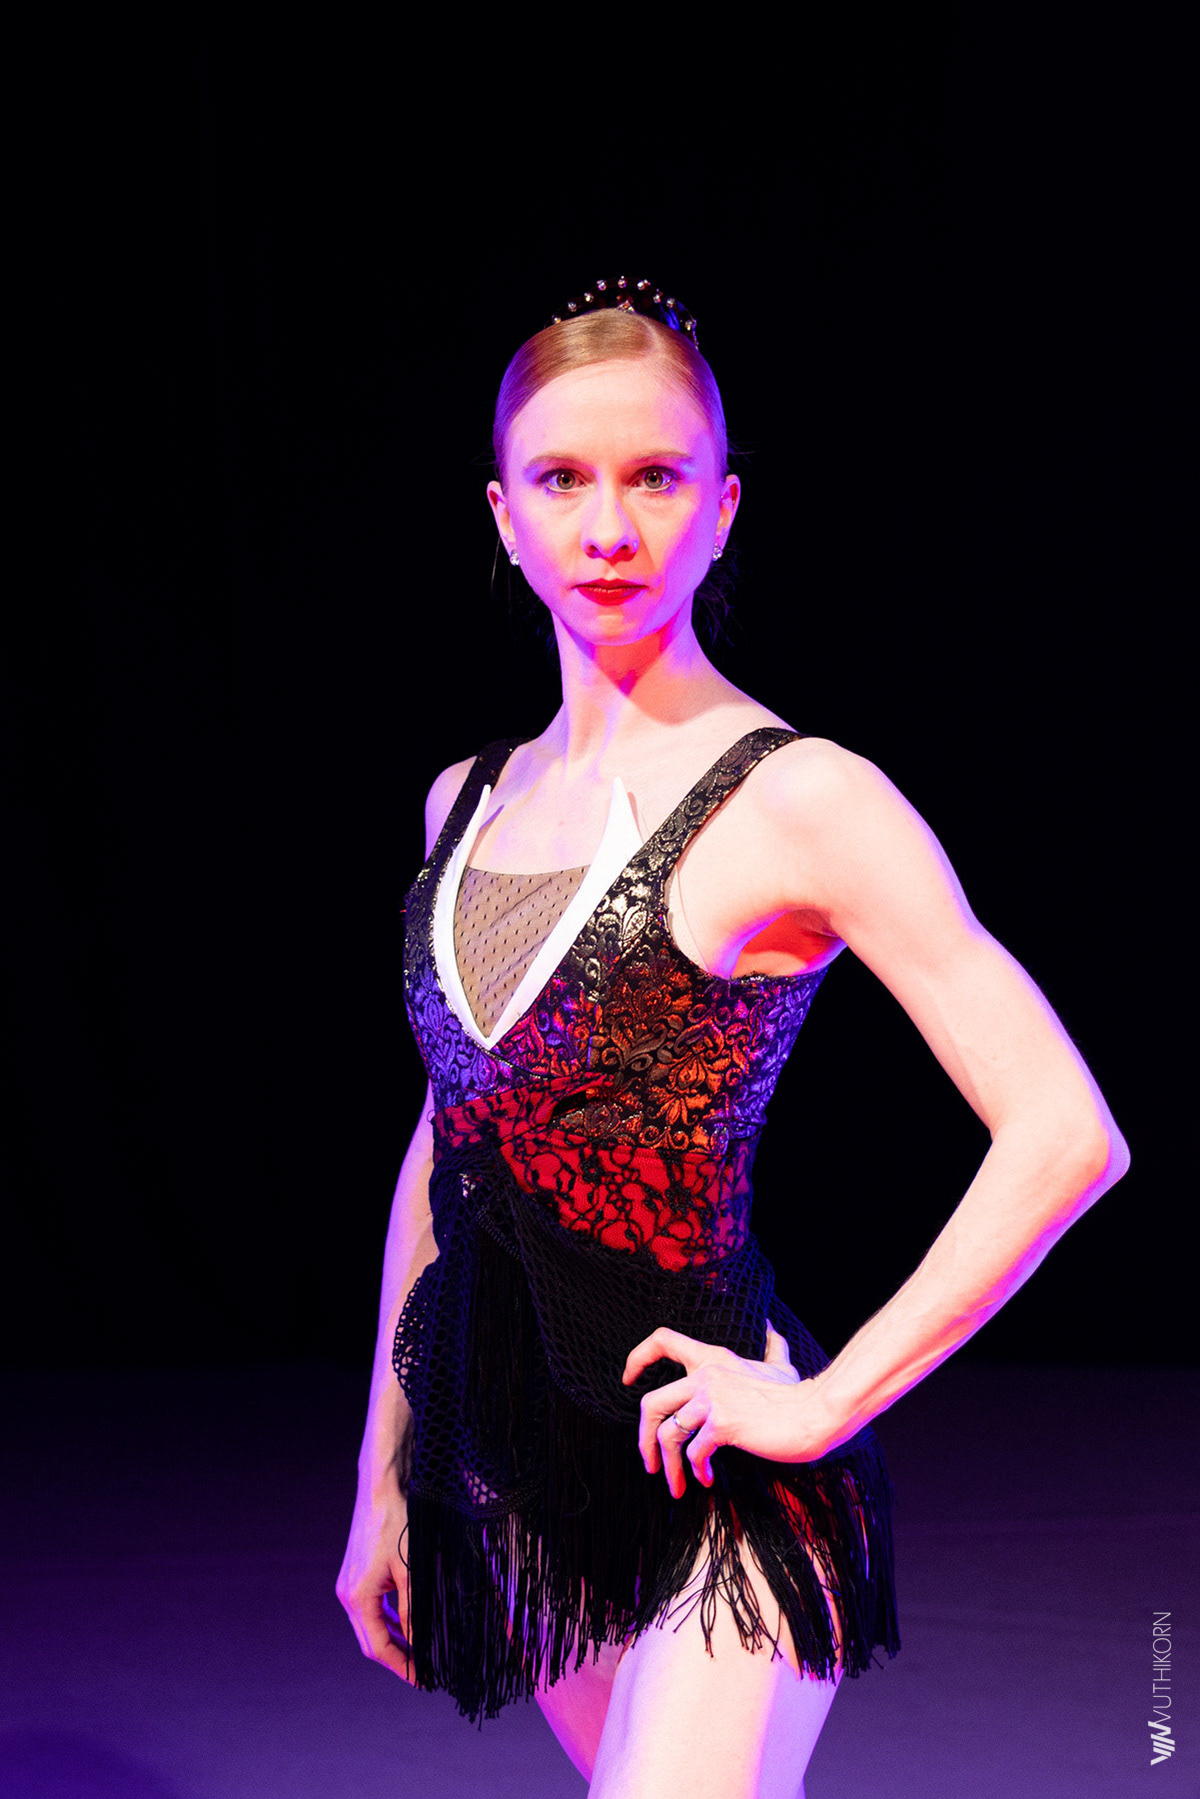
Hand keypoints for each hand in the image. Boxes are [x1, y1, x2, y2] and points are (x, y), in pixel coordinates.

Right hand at [336, 1484, 417, 1685]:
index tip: (421, 1680)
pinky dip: (387, 1621)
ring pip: (369, 1626)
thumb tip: (419, 1643)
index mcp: (358, 1597)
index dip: (400, 1666)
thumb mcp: (412, 1570)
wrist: (381, 1489)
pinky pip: (370, 1609)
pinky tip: (406, 1626)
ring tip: (418, 1655)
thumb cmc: (399, 1525)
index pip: (377, 1647)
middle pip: (369, 1641)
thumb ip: (414, 1609)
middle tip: (422, 1674)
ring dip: (392, 1641)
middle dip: (395, 1658)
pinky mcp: (354, 1575)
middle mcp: (347, 1594)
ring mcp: (348, 1584)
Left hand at [621, 1320, 832, 1497]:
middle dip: (643, 1439)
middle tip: (650, 1464)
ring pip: (667, 1434)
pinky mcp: (723, 1423)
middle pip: (651, 1403)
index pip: (663, 1340)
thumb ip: (772, 1347)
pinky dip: (696, 1470)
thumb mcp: (781, 1366)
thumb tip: (771, 1328)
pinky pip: (694, 1451)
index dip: (638, 1358)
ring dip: (668, 1466)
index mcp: (713, 1358)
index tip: (628, 1380)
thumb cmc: (798, 1396)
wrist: (815, 1414)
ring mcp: (713, 1398)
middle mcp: (707, 1374)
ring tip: (677, 1485)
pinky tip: (707, 1478)